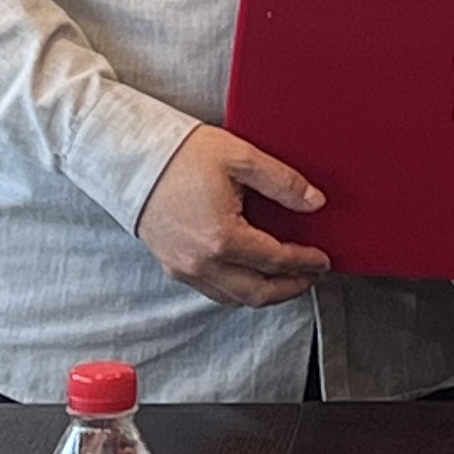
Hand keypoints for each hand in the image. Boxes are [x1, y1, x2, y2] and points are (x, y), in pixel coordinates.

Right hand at [135, 124, 332, 306]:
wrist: (132, 158)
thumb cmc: (180, 155)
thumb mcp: (240, 157)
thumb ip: (282, 182)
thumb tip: (313, 201)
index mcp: (222, 237)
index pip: (276, 260)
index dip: (305, 262)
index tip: (322, 260)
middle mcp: (202, 262)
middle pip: (258, 292)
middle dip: (290, 288)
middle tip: (310, 276)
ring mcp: (185, 268)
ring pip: (235, 298)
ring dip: (264, 293)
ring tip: (284, 278)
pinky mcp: (173, 267)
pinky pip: (213, 291)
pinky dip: (238, 289)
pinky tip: (249, 274)